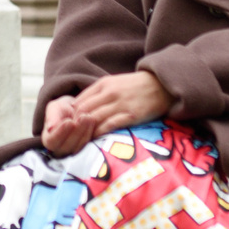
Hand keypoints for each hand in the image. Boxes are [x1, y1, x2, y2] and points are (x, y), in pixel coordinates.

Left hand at [42, 71, 172, 154]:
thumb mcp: (115, 84)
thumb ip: (98, 94)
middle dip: (74, 127)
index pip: (78, 101)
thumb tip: (81, 108)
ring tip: (79, 144)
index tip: (66, 128)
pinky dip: (99, 134)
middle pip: (83, 112)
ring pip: (93, 119)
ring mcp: (119, 104)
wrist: (162, 84)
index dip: (69, 117)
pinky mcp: (130, 114)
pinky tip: (95, 142)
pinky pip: (109, 125)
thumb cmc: (137, 86)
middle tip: (68, 140)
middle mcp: (109, 93)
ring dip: (84, 133)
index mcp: (102, 84)